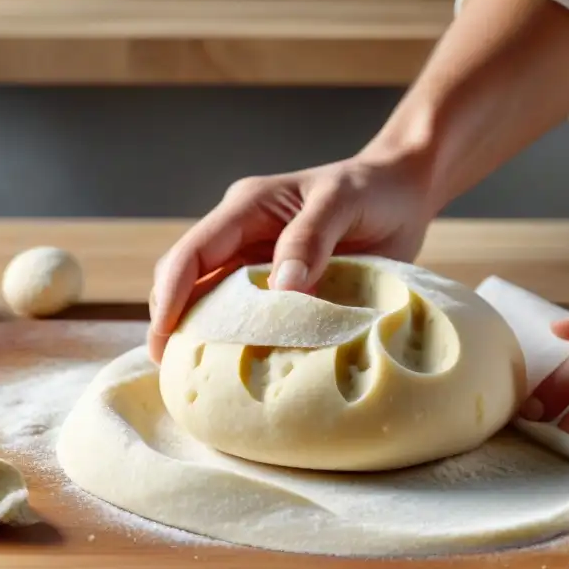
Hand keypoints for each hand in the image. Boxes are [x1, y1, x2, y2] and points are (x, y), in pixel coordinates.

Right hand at [148, 155, 433, 361]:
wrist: (403, 192)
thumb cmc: (373, 189)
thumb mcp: (342, 202)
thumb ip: (310, 238)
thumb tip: (281, 288)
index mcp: (247, 208)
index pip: (192, 252)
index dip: (171, 295)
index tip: (164, 337)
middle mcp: (243, 236)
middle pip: (188, 280)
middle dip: (174, 322)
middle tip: (175, 373)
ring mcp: (260, 261)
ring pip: (216, 301)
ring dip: (207, 335)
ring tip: (201, 380)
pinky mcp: (284, 285)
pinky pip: (255, 315)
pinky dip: (247, 340)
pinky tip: (247, 369)